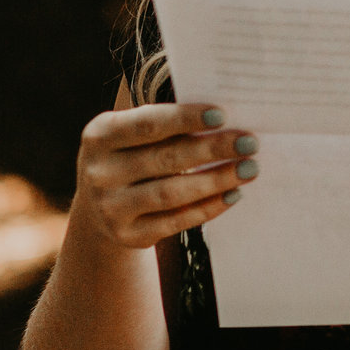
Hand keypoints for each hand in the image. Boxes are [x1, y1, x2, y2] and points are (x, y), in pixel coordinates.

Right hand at [70, 102, 258, 251]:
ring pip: (172, 193)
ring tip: (250, 168)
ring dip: (216, 180)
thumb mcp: (133, 135)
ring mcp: (111, 207)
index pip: (147, 124)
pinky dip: (208, 207)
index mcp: (100, 135)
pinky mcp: (128, 234)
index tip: (222, 115)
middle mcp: (99, 172)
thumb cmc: (131, 156)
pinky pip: (175, 221)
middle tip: (249, 143)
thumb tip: (225, 121)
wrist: (99, 207)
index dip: (184, 119)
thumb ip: (166, 125)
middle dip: (212, 149)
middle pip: (164, 158)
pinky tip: (233, 194)